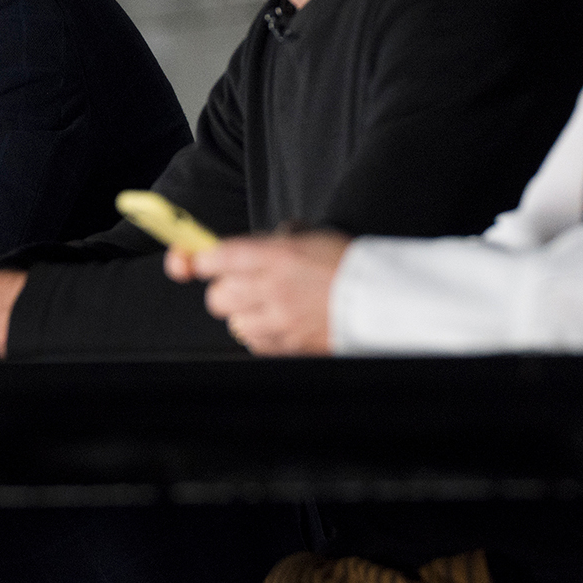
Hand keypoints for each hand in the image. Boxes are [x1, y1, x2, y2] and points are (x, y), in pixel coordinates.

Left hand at [168, 229, 350, 354]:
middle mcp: (274, 289)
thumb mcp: (311, 237)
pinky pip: (256, 344)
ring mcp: (281, 321)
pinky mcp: (291, 345)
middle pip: (218, 297)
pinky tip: (277, 323)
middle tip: (240, 284)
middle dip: (224, 290)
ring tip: (265, 305)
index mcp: (277, 255)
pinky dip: (260, 335)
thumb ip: (274, 241)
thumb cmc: (350, 264)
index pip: (216, 258)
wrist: (384, 297)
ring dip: (243, 314)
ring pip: (235, 324)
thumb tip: (247, 248)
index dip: (200, 260)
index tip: (199, 261)